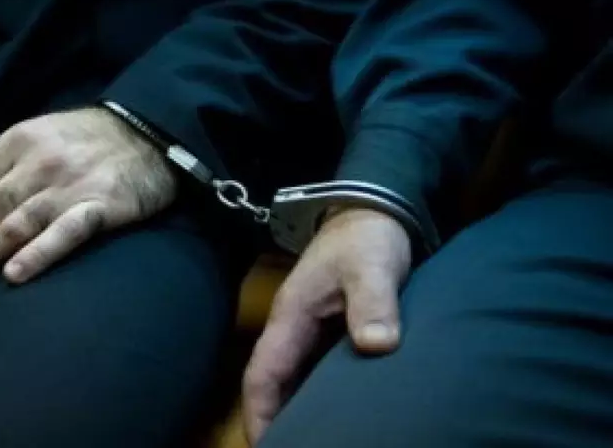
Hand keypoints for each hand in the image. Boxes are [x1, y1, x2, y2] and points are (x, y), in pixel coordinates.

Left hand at [0, 107, 175, 289]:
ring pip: (16, 224)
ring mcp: (69, 186)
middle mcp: (38, 163)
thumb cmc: (84, 139)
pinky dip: (37, 254)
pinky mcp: (100, 206)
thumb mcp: (31, 137)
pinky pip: (63, 233)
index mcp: (17, 141)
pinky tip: (14, 276)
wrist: (149, 133)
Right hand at [242, 207, 411, 444]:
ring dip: (297, 410)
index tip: (266, 447)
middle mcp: (294, 327)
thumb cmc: (367, 239)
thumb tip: (376, 345)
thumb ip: (374, 303)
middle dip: (275, 421)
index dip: (260, 413)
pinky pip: (316, 371)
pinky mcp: (330, 329)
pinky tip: (339, 414)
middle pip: (273, 383)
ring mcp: (311, 329)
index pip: (263, 374)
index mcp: (291, 315)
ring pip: (294, 379)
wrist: (376, 212)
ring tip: (313, 440)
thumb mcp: (372, 267)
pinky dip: (319, 395)